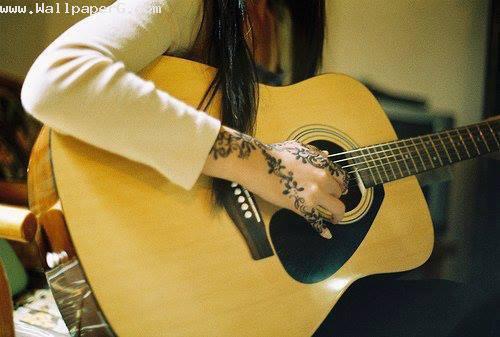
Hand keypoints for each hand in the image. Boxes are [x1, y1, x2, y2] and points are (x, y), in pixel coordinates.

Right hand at [203, 127, 347, 238]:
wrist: (258, 165)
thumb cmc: (275, 154)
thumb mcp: (299, 148)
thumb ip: (315, 153)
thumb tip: (327, 156)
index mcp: (322, 163)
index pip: (341, 177)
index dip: (340, 185)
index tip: (337, 190)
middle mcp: (322, 179)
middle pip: (339, 194)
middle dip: (335, 198)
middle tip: (330, 202)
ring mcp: (314, 194)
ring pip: (337, 209)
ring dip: (337, 215)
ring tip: (334, 219)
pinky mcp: (302, 207)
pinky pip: (317, 221)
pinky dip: (323, 230)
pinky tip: (327, 235)